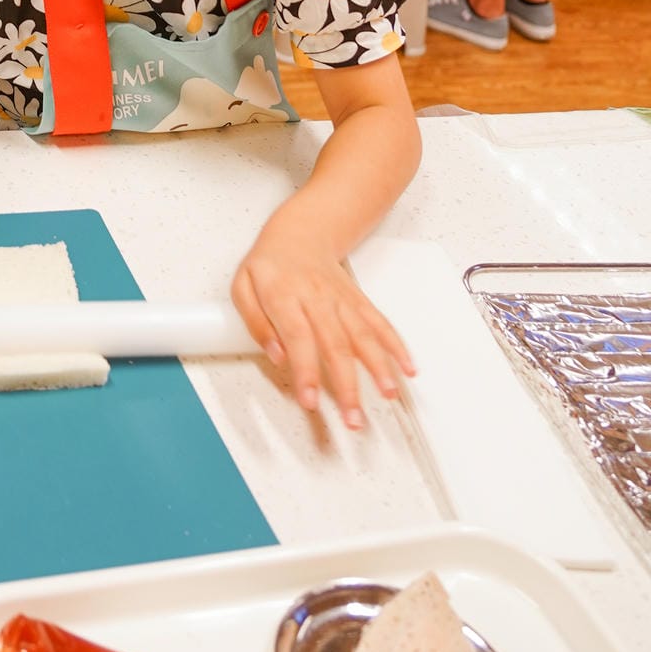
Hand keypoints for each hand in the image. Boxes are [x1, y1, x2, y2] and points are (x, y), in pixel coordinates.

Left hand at [231, 241, 413, 428]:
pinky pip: (380, 323)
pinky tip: (408, 367)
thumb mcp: (243, 286)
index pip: (298, 338)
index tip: (311, 401)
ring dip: (379, 367)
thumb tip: (275, 354)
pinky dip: (396, 345)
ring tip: (389, 395)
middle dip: (348, 385)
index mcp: (285, 296)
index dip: (306, 372)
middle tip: (353, 418)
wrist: (300, 233)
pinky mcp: (358, 301)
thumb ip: (255, 322)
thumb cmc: (270, 265)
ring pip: (364, 336)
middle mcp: (318, 299)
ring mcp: (342, 300)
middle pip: (336, 345)